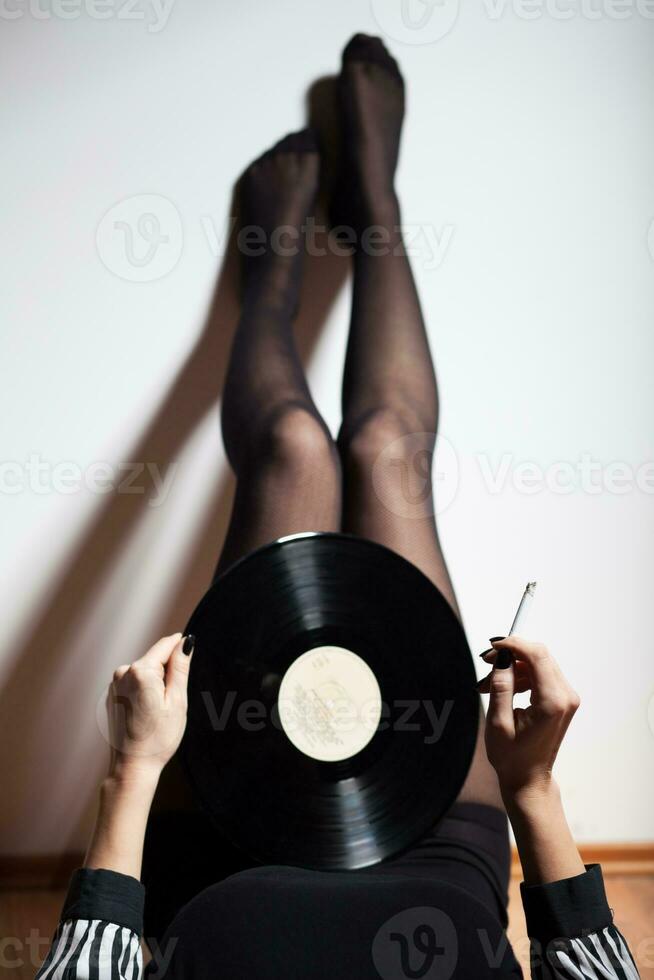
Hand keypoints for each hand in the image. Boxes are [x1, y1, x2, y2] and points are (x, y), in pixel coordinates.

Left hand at [107, 633, 193, 782]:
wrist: (132, 767)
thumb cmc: (158, 737)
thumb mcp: (177, 700)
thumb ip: (180, 667)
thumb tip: (185, 642)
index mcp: (141, 671)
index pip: (165, 645)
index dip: (180, 647)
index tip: (190, 653)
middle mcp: (123, 672)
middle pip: (154, 659)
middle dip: (167, 672)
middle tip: (174, 700)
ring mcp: (114, 684)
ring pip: (144, 672)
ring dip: (155, 682)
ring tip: (159, 710)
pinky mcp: (111, 695)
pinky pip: (134, 684)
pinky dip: (144, 691)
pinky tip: (147, 713)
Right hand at [478, 636, 579, 799]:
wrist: (528, 778)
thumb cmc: (513, 758)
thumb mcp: (498, 722)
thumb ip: (501, 685)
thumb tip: (503, 657)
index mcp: (552, 702)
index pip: (537, 655)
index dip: (513, 644)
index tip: (492, 647)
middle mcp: (565, 697)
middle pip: (539, 655)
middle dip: (510, 653)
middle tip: (486, 662)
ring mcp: (566, 698)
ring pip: (538, 663)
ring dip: (512, 667)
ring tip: (488, 683)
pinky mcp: (561, 699)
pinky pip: (540, 674)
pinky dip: (520, 675)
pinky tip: (503, 687)